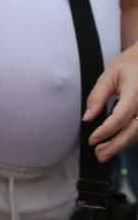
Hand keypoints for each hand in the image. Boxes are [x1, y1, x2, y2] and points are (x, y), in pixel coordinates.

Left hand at [85, 44, 137, 163]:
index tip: (92, 140)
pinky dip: (129, 138)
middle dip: (116, 145)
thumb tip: (87, 118)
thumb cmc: (129, 64)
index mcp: (136, 92)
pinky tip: (116, 143)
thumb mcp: (109, 76)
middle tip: (99, 155)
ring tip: (103, 153)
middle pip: (134, 130)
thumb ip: (97, 97)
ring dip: (122, 145)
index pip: (122, 116)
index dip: (107, 131)